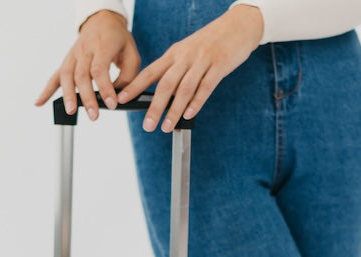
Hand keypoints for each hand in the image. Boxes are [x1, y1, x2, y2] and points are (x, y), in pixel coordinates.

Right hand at [34, 10, 141, 120]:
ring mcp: (73, 55)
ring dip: (68, 95)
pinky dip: (46, 90)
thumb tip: (118, 98)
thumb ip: (127, 77)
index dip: (105, 88)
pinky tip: (38, 103)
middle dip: (87, 98)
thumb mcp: (131, 54)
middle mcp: (85, 50)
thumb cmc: (118, 40)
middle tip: (94, 116)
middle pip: (82, 75)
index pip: (100, 69)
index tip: (112, 104)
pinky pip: (55, 76)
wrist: (102, 20)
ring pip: (67, 76)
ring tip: (70, 111)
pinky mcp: (67, 61)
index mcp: (102, 46)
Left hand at [116, 5, 264, 131]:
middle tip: (147, 126)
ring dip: (174, 110)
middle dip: (155, 107)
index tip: (122, 99)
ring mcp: (202, 60)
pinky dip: (197, 102)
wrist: (238, 25)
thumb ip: (177, 72)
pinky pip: (206, 86)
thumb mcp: (188, 53)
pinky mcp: (219, 65)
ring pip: (184, 88)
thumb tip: (166, 98)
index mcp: (174, 53)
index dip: (135, 86)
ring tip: (167, 127)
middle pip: (165, 84)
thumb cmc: (211, 43)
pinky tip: (189, 115)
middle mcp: (185, 56)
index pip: (150, 71)